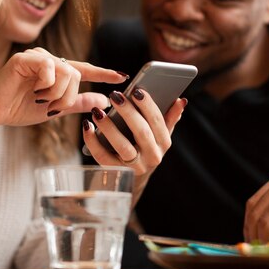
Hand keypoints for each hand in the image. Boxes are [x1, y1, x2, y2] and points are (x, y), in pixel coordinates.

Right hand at [0, 47, 127, 127]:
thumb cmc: (19, 108)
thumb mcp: (55, 109)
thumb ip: (78, 103)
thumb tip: (104, 100)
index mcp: (57, 72)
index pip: (85, 70)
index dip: (104, 73)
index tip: (122, 77)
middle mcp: (49, 60)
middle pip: (77, 74)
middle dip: (68, 96)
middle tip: (52, 106)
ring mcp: (37, 57)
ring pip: (66, 72)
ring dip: (57, 93)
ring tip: (40, 99)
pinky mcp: (25, 58)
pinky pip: (50, 68)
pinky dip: (46, 84)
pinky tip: (33, 90)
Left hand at [82, 88, 186, 203]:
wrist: (133, 178)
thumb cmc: (146, 147)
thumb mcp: (160, 135)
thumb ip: (169, 117)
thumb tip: (180, 100)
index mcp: (163, 143)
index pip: (158, 122)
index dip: (148, 105)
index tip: (137, 90)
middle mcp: (152, 156)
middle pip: (141, 132)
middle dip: (128, 112)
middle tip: (115, 95)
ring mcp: (134, 166)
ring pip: (122, 146)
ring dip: (109, 127)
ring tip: (97, 111)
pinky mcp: (116, 172)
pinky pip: (102, 156)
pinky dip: (93, 141)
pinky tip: (87, 126)